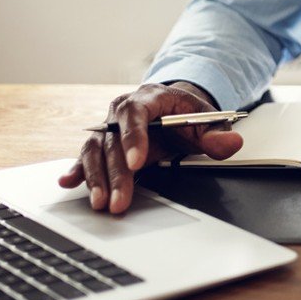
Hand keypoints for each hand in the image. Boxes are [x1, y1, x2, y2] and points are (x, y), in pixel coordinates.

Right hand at [57, 81, 242, 213]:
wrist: (172, 107)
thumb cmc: (186, 114)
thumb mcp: (206, 120)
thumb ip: (217, 134)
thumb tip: (232, 143)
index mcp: (149, 97)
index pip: (136, 113)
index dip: (134, 137)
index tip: (137, 162)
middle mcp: (122, 110)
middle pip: (113, 140)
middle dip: (116, 172)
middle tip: (119, 199)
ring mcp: (108, 127)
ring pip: (96, 150)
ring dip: (95, 177)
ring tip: (100, 202)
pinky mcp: (101, 143)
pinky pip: (85, 156)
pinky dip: (76, 169)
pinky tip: (68, 182)